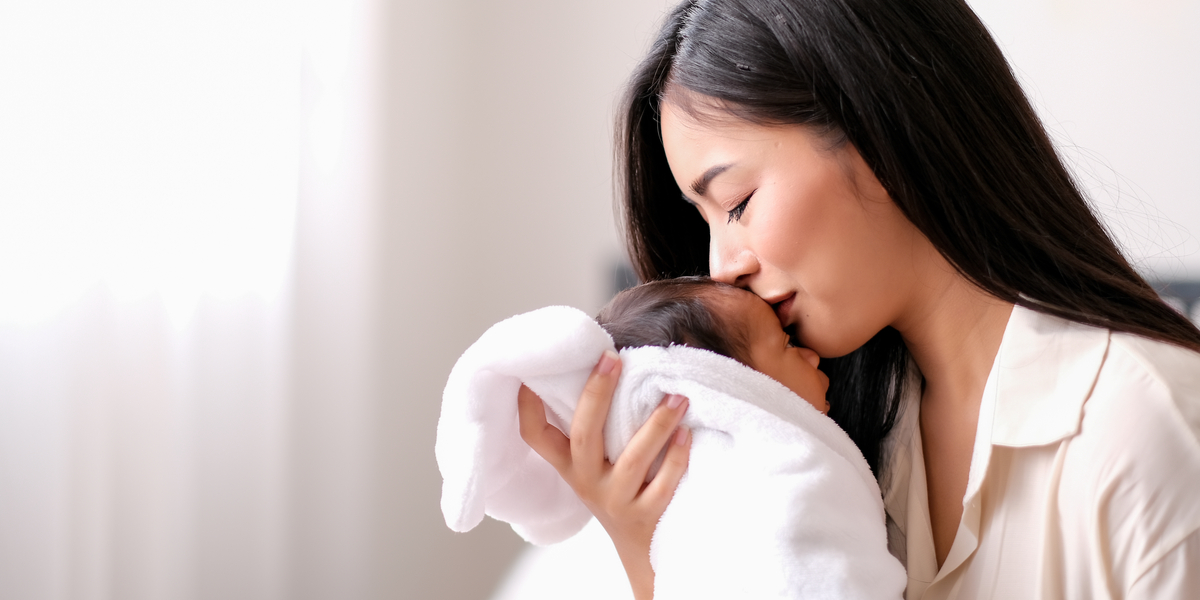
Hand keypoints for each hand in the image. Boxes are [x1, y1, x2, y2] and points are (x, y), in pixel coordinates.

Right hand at [517, 350, 690, 599]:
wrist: (643, 552)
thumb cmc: (623, 491)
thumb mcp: (598, 466)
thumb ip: (598, 428)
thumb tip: (609, 364)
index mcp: (569, 466)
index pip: (536, 436)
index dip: (528, 406)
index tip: (530, 373)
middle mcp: (586, 482)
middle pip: (583, 435)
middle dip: (596, 394)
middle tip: (612, 359)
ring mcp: (615, 501)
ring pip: (631, 460)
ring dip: (655, 425)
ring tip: (677, 398)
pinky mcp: (645, 518)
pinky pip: (662, 485)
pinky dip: (675, 458)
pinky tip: (688, 434)